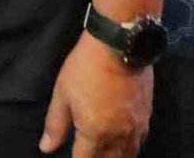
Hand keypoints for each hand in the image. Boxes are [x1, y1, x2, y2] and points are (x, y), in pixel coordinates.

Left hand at [41, 32, 152, 156]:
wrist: (119, 46)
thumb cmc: (85, 69)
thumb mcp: (62, 94)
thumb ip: (56, 124)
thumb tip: (46, 148)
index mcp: (95, 132)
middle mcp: (118, 136)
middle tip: (89, 155)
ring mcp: (136, 128)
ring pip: (128, 155)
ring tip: (106, 155)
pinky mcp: (147, 116)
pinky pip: (139, 142)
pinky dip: (130, 148)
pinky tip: (125, 146)